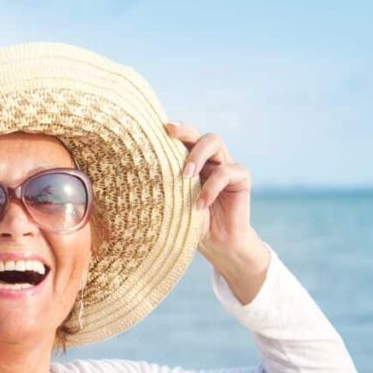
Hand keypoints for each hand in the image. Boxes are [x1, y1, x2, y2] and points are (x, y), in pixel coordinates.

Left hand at [166, 121, 269, 303]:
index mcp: (190, 161)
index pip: (183, 138)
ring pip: (215, 142)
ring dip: (197, 155)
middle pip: (199, 133)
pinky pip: (228, 172)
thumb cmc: (188, 223)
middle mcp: (209, 159)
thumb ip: (162, 185)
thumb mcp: (170, 203)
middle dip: (185, 131)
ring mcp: (226, 165)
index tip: (159, 127)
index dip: (173, 129)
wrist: (216, 244)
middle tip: (170, 134)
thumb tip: (132, 174)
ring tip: (185, 176)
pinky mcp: (241, 178)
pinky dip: (212, 187)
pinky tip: (201, 204)